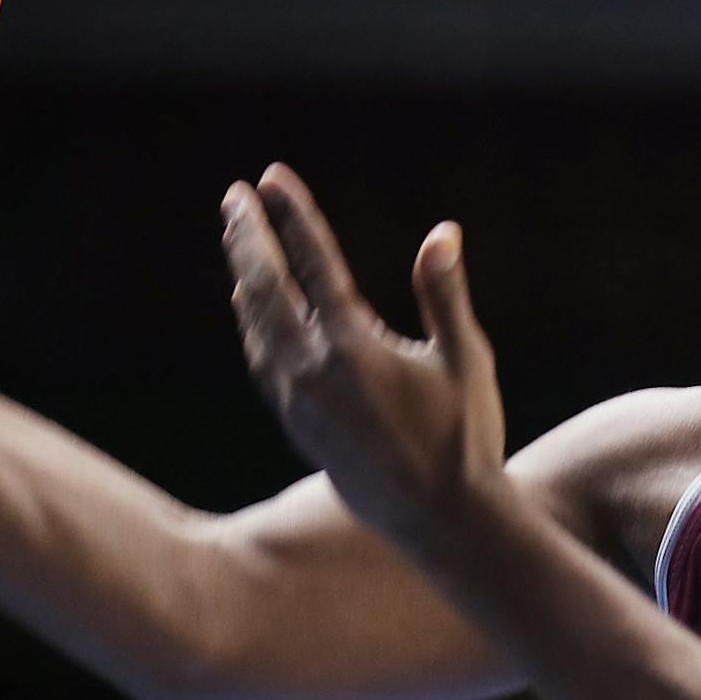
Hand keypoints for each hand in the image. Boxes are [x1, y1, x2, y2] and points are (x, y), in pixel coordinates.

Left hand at [220, 163, 507, 546]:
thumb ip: (445, 294)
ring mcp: (299, 403)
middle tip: (234, 197)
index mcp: (355, 350)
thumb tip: (442, 231)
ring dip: (245, 278)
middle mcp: (315, 373)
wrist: (439, 522)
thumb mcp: (465, 361)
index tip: (272, 178)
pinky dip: (252, 325)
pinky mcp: (298, 426)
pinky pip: (262, 362)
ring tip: (238, 240)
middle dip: (249, 238)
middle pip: (267, 290)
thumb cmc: (465, 439)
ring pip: (257, 326)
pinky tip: (250, 308)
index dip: (294, 217)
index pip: (314, 266)